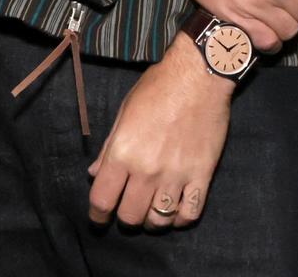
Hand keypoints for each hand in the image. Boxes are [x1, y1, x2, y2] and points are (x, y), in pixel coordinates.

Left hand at [87, 37, 231, 228]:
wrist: (199, 77)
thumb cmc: (157, 88)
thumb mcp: (124, 112)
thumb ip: (108, 148)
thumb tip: (95, 173)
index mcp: (123, 152)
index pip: (102, 200)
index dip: (97, 215)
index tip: (99, 218)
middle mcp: (147, 170)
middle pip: (130, 216)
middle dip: (125, 218)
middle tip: (128, 210)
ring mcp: (176, 175)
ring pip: (160, 220)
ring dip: (152, 222)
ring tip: (151, 214)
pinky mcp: (202, 176)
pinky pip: (190, 213)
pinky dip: (181, 220)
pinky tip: (176, 212)